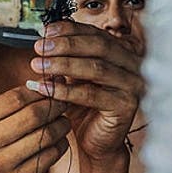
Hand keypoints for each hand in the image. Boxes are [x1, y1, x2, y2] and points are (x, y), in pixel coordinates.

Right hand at [0, 86, 71, 172]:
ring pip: (44, 137)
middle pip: (32, 116)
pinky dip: (59, 145)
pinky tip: (59, 141)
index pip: (15, 98)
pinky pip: (48, 158)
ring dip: (61, 125)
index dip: (39, 90)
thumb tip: (47, 81)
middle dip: (54, 106)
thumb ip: (5, 104)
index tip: (53, 85)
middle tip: (64, 102)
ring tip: (63, 121)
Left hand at [30, 20, 143, 160]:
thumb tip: (45, 36)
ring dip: (63, 64)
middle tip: (40, 47)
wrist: (96, 142)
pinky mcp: (126, 106)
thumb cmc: (85, 109)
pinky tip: (46, 88)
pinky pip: (92, 95)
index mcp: (122, 53)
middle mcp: (133, 66)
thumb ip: (67, 57)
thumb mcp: (75, 76)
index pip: (97, 34)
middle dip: (66, 45)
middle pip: (99, 46)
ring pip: (96, 68)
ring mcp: (133, 86)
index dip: (71, 30)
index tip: (46, 30)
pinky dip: (65, 90)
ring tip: (38, 65)